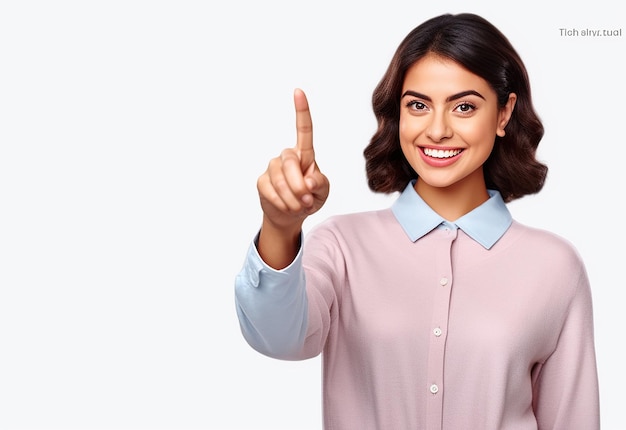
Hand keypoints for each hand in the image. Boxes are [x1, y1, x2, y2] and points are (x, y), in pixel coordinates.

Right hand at [257, 88, 329, 233]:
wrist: (291, 215)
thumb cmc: (310, 198)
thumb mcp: (323, 192)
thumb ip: (320, 184)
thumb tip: (308, 181)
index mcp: (305, 154)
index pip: (304, 130)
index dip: (301, 111)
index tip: (298, 92)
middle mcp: (287, 157)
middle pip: (290, 163)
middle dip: (299, 186)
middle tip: (307, 200)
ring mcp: (272, 168)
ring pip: (280, 180)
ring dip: (293, 199)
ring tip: (299, 206)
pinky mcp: (262, 181)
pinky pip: (270, 191)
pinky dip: (282, 203)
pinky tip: (286, 206)